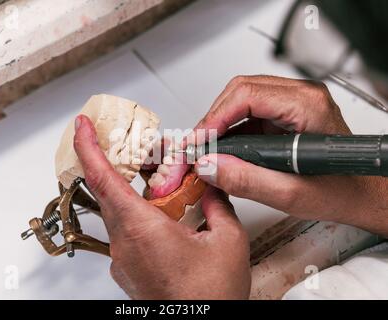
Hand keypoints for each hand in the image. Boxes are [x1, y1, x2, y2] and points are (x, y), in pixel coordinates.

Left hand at [73, 115, 250, 298]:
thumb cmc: (209, 298)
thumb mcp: (227, 241)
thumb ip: (217, 204)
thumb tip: (212, 187)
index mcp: (141, 229)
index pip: (103, 178)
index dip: (89, 147)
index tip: (82, 126)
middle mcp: (124, 243)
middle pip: (108, 191)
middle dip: (116, 163)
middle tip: (130, 145)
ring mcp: (123, 259)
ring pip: (118, 211)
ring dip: (132, 190)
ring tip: (158, 180)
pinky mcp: (129, 269)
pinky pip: (126, 231)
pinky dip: (138, 213)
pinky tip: (163, 214)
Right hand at [194, 75, 387, 236]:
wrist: (363, 194)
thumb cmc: (343, 190)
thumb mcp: (291, 193)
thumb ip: (247, 180)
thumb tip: (209, 167)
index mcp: (308, 106)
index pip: (247, 94)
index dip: (215, 117)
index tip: (197, 140)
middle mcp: (302, 97)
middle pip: (241, 91)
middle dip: (213, 119)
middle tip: (196, 146)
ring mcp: (293, 103)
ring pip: (242, 99)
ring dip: (219, 123)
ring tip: (205, 149)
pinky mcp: (286, 114)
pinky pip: (249, 113)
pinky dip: (230, 130)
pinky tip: (222, 149)